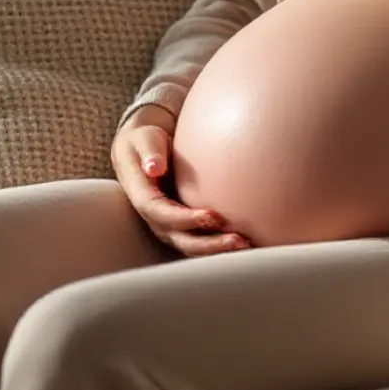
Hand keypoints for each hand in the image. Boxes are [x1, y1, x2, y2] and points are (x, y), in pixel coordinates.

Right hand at [112, 105, 250, 256]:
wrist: (142, 151)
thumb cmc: (146, 141)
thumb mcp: (144, 139)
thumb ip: (150, 152)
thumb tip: (154, 167)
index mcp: (142, 197)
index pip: (161, 214)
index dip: (185, 219)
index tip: (212, 215)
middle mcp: (155, 218)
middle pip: (180, 239)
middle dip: (208, 244)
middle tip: (237, 240)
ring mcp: (169, 226)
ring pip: (192, 246)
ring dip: (218, 250)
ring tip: (246, 246)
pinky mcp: (183, 227)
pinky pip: (200, 242)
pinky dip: (220, 247)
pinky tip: (245, 244)